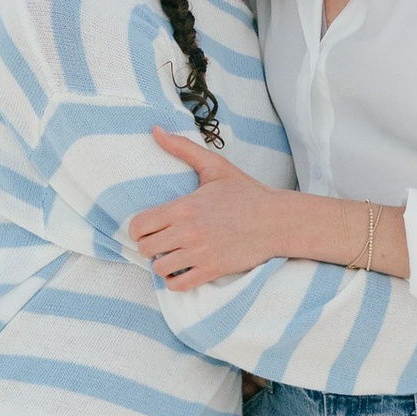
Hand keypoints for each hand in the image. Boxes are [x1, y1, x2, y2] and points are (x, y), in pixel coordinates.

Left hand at [129, 130, 293, 285]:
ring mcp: (201, 253)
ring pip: (160, 268)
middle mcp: (190, 231)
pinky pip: (179, 285)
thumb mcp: (215, 167)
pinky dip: (175, 280)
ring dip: (163, 263)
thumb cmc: (246, 193)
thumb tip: (155, 130)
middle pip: (146, 248)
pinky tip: (183, 269)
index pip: (140, 225)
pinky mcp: (213, 270)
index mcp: (185, 206)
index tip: (148, 228)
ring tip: (172, 255)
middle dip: (149, 246)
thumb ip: (183, 148)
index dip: (139, 228)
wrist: (277, 220)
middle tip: (161, 241)